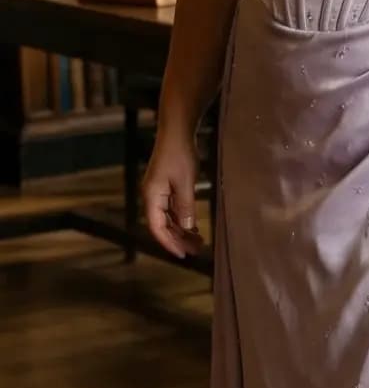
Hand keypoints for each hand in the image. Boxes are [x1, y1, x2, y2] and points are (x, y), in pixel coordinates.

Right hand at [143, 130, 203, 259]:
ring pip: (168, 218)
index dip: (169, 243)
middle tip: (196, 251)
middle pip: (162, 225)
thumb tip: (187, 228)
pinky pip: (172, 210)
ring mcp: (159, 192)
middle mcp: (152, 197)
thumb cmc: (180, 155)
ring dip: (181, 231)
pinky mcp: (166, 187)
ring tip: (198, 242)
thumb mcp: (185, 183)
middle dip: (178, 239)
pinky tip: (194, 227)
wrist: (177, 132)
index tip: (182, 255)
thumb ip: (185, 207)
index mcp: (151, 197)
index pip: (157, 228)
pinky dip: (182, 219)